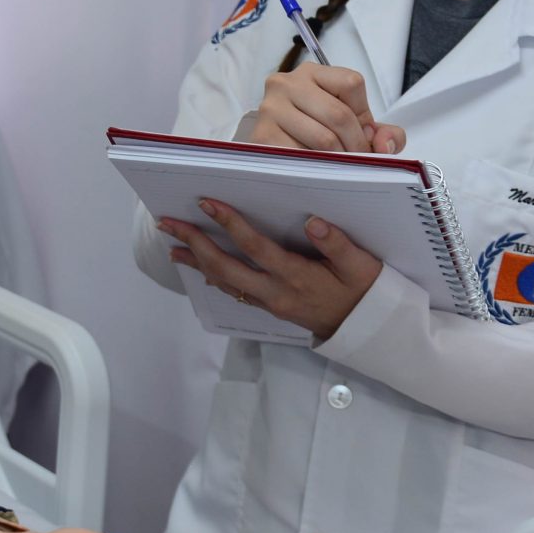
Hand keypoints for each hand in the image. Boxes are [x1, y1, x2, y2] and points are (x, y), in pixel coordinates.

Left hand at [160, 199, 384, 339]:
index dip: (229, 224)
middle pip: (224, 266)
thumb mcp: (361, 267)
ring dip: (196, 261)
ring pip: (223, 281)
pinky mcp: (269, 307)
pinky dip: (213, 277)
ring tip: (172, 245)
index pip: (254, 246)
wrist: (366, 329)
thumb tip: (313, 222)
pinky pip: (233, 291)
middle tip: (167, 223)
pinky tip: (200, 267)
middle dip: (194, 243)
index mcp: (295, 276)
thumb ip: (338, 244)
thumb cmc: (364, 291)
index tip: (207, 203)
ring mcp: (269, 302)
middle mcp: (274, 291)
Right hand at [249, 63, 402, 154]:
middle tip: (358, 161)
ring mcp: (271, 109)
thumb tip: (385, 145)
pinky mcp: (262, 137)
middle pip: (339, 114)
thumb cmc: (314, 135)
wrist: (274, 157)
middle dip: (356, 145)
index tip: (363, 136)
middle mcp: (286, 84)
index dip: (364, 115)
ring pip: (323, 139)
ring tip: (338, 168)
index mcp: (311, 73)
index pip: (352, 83)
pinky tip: (317, 171)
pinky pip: (303, 156)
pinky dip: (317, 169)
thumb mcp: (352, 126)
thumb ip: (381, 132)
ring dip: (339, 160)